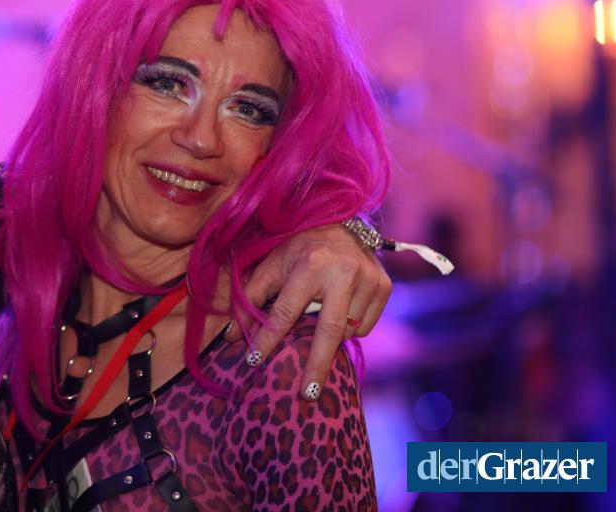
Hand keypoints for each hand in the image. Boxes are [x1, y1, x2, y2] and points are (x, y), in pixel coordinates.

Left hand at [226, 222, 391, 399]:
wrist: (341, 220)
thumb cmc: (298, 245)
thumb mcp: (271, 264)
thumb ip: (250, 298)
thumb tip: (230, 337)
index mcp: (309, 264)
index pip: (285, 312)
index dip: (267, 339)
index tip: (254, 363)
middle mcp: (343, 272)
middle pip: (328, 332)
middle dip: (316, 365)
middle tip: (306, 395)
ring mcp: (368, 279)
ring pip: (347, 331)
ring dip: (330, 338)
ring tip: (319, 322)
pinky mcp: (385, 286)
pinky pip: (364, 325)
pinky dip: (349, 327)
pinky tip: (339, 308)